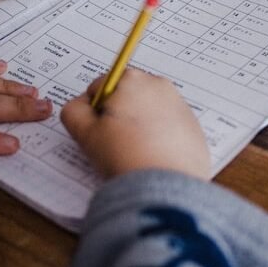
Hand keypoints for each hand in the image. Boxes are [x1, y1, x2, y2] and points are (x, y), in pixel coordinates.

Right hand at [61, 69, 210, 179]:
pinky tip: (154, 158)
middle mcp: (159, 84)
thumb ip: (73, 110)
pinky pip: (168, 127)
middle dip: (119, 116)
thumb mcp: (84, 133)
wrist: (165, 187)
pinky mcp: (193, 127)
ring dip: (139, 126)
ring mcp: (180, 105)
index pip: (99, 88)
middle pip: (126, 97)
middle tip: (117, 144)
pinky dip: (159, 138)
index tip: (100, 133)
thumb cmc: (123, 156)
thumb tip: (81, 105)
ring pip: (147, 112)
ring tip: (136, 153)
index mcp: (131, 79)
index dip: (93, 112)